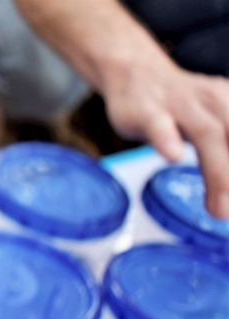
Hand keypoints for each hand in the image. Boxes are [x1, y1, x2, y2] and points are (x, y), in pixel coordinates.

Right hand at [101, 61, 228, 217]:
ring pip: (207, 134)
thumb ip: (228, 157)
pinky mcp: (146, 110)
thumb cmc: (179, 107)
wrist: (135, 73)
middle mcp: (216, 101)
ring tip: (218, 209)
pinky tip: (172, 155)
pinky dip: (166, 140)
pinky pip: (158, 124)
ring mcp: (180, 104)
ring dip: (217, 173)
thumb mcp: (216, 126)